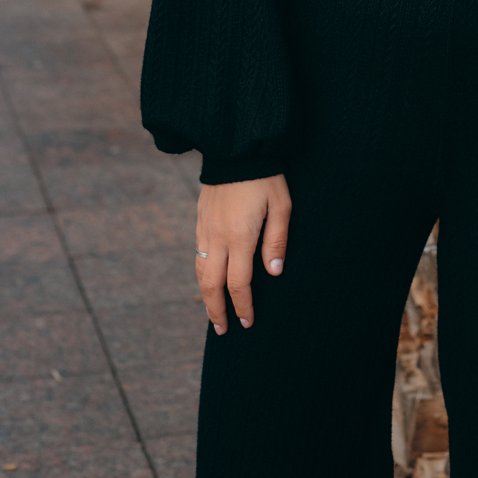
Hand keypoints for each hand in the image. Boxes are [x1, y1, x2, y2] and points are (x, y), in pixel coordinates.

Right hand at [196, 174, 290, 333]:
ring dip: (205, 295)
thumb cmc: (265, 176)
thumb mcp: (280, 205)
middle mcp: (218, 236)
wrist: (236, 147)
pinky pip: (197, 253)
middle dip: (217, 310)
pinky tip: (207, 279)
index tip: (247, 322)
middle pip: (211, 284)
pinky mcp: (200, 218)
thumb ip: (276, 240)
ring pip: (200, 271)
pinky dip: (201, 273)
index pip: (238, 283)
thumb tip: (274, 273)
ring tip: (213, 312)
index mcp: (239, 236)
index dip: (242, 305)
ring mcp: (205, 228)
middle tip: (223, 330)